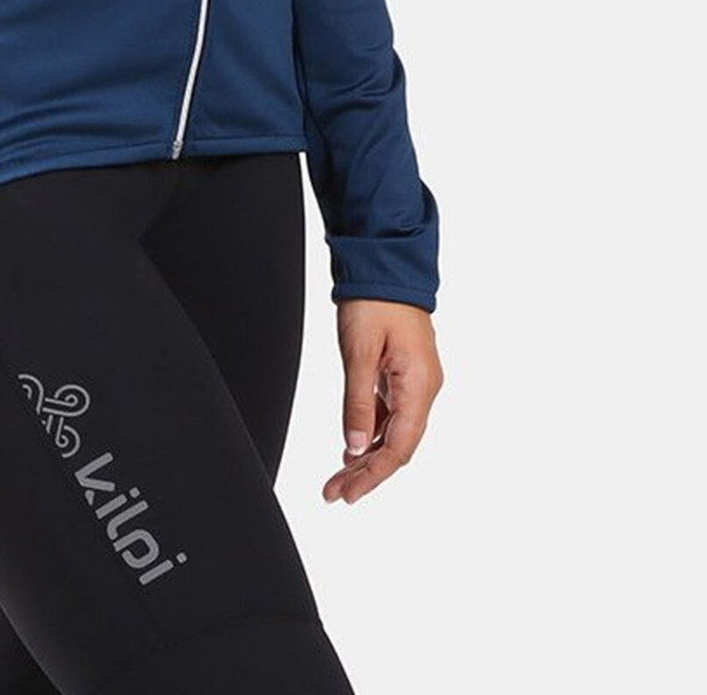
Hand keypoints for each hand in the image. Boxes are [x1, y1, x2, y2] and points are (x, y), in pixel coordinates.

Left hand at [322, 298, 442, 503]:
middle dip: (366, 472)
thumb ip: (357, 401)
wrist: (386, 264)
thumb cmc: (374, 301)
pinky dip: (370, 430)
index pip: (398, 447)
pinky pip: (391, 413)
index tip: (348, 494)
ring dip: (366, 454)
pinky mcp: (404, 374)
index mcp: (419, 385)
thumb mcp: (359, 351)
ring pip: (393, 431)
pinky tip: (352, 443)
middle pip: (397, 445)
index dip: (373, 475)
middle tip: (335, 493)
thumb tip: (353, 445)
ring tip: (338, 476)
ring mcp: (415, 382)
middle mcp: (423, 388)